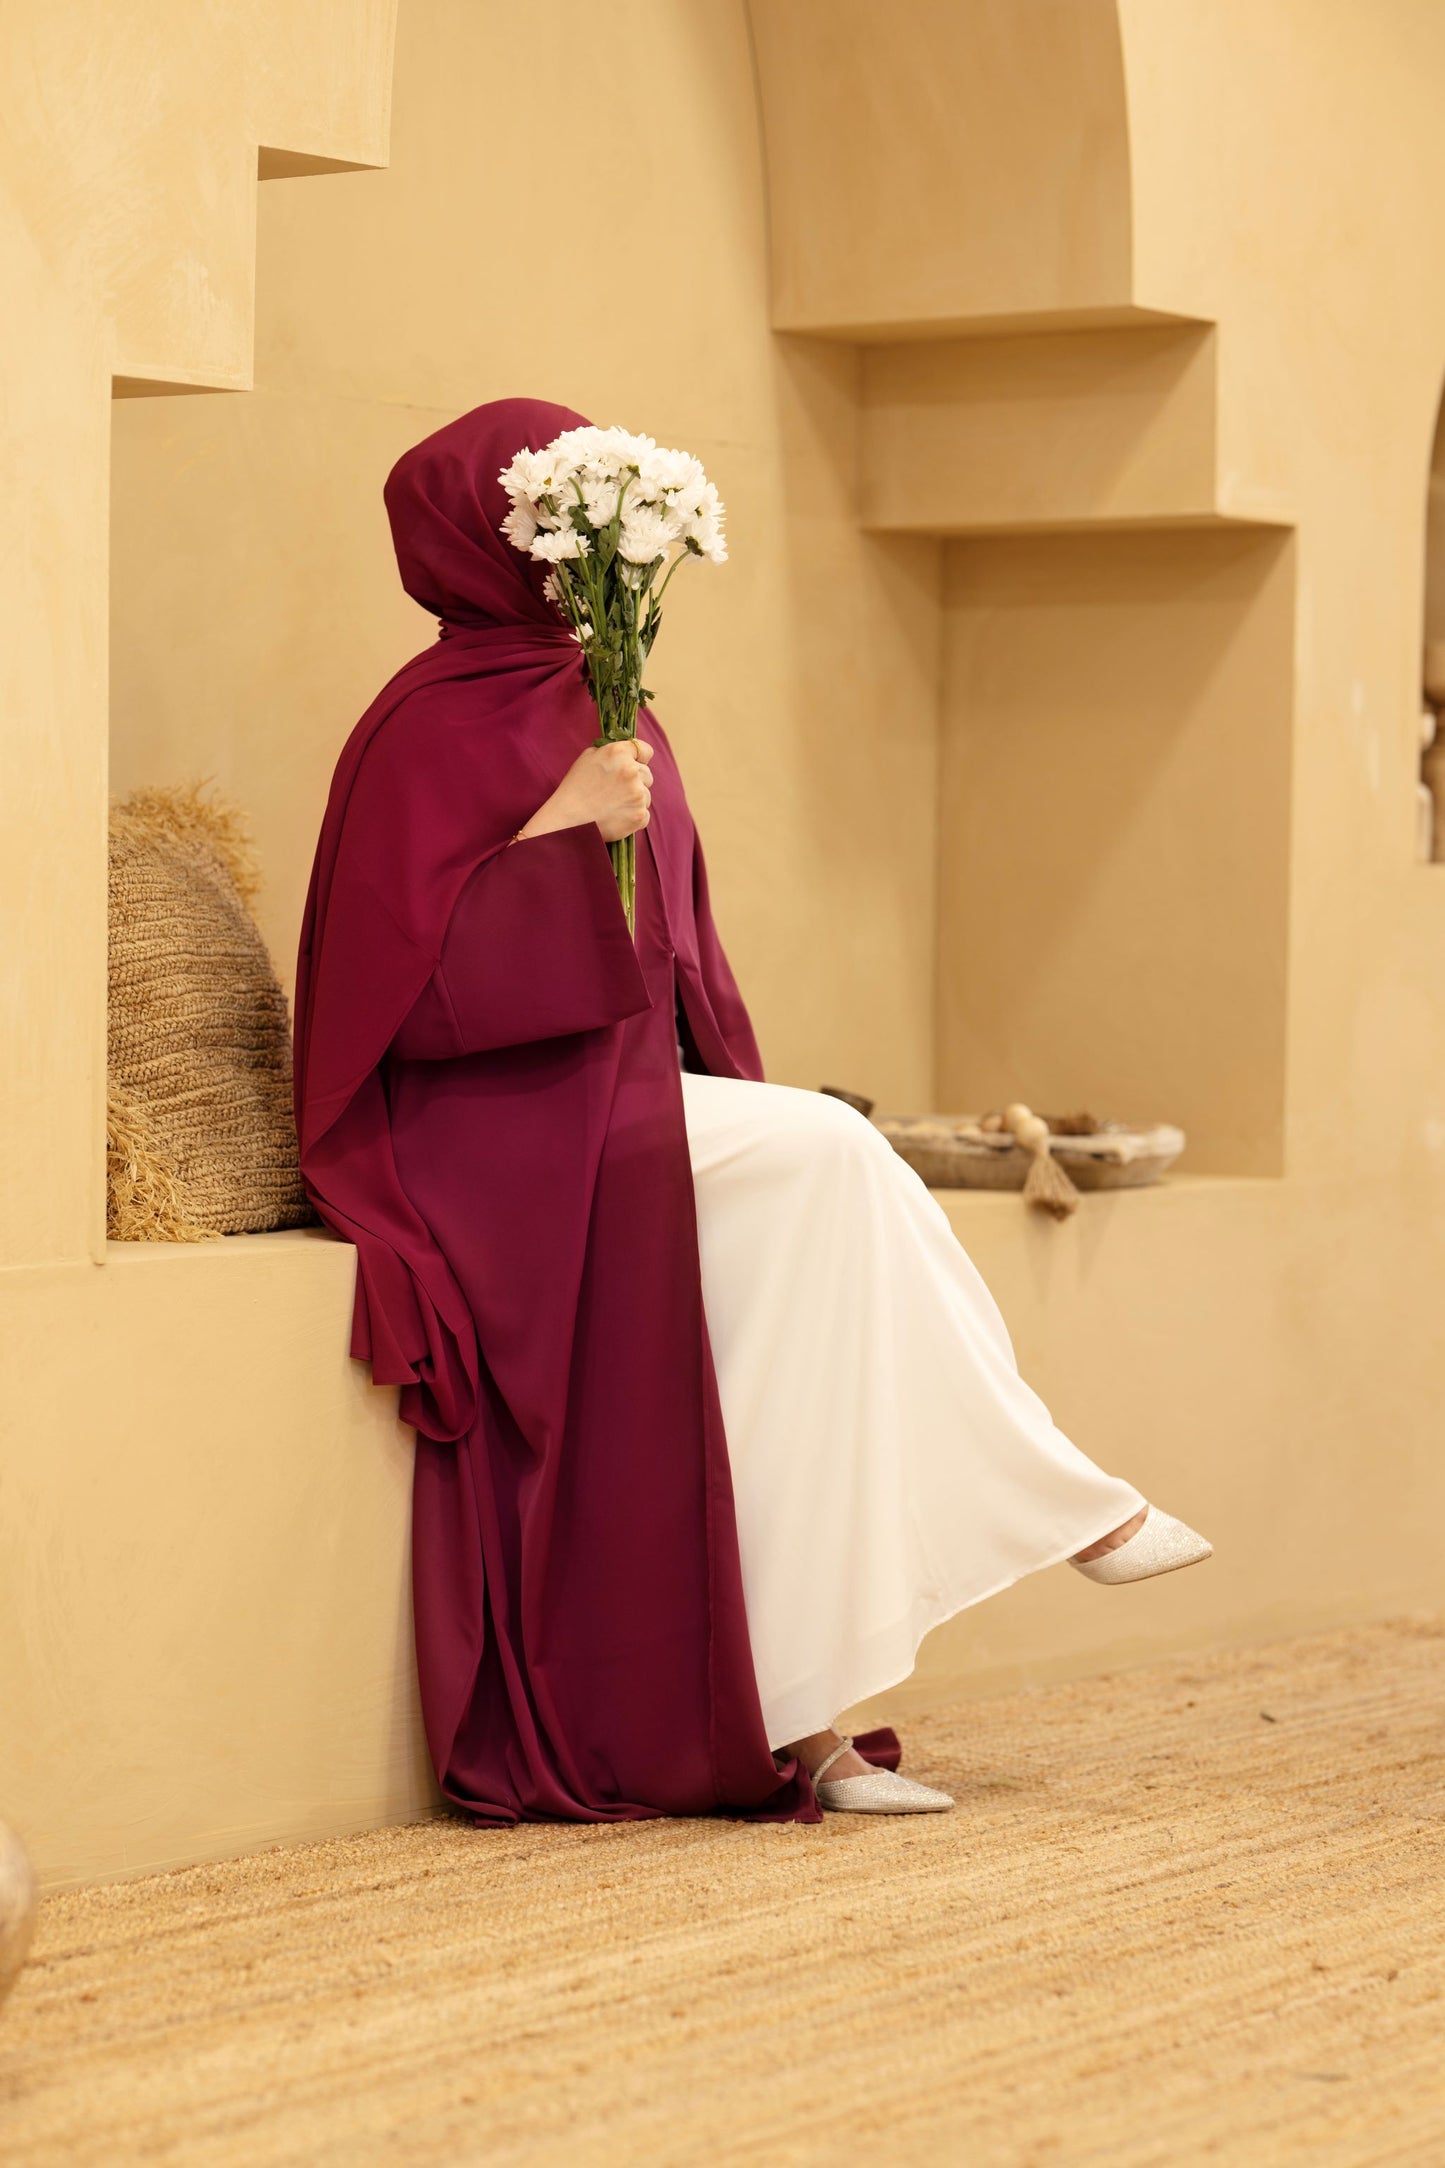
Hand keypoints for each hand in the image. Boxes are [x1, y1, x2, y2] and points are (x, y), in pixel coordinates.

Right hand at [517, 738, 653, 844]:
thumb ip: (610, 752)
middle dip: (636, 780)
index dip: (641, 758)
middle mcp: (632, 771)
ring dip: (635, 799)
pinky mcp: (640, 815)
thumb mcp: (587, 758)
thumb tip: (627, 753)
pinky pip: (644, 813)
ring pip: (646, 795)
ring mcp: (638, 795)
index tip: (636, 764)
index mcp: (618, 753)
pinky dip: (633, 816)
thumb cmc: (574, 788)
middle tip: (616, 790)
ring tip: (613, 805)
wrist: (567, 820)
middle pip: (647, 774)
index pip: (646, 750)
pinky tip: (616, 816)